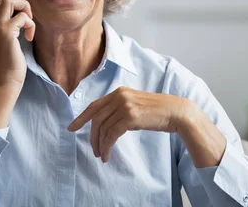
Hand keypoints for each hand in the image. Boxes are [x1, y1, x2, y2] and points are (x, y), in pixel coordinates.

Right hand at [0, 0, 35, 88]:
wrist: (6, 81)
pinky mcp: (6, 34)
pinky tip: (30, 36)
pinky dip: (30, 23)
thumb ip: (8, 27)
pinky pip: (22, 17)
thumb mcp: (6, 42)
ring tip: (29, 20)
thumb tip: (20, 13)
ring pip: (8, 1)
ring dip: (24, 6)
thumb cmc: (10, 64)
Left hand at [67, 87, 188, 161]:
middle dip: (91, 136)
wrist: (176, 112)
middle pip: (96, 118)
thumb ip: (119, 109)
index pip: (94, 105)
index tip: (72, 128)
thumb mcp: (135, 105)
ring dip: (100, 144)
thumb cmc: (157, 112)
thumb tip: (104, 124)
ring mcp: (125, 105)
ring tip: (101, 155)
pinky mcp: (130, 116)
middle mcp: (119, 96)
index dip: (81, 117)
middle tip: (93, 150)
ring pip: (102, 128)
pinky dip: (107, 146)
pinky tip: (108, 154)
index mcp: (119, 92)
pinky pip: (111, 134)